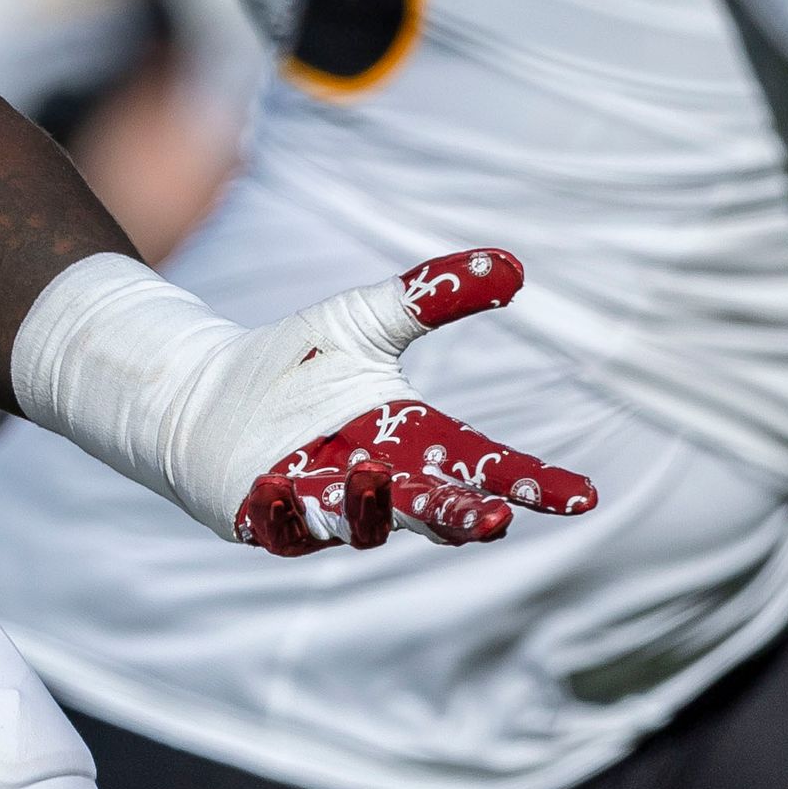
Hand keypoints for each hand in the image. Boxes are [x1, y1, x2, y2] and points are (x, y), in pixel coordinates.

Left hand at [228, 251, 599, 554]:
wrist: (206, 390)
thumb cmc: (295, 360)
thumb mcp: (365, 318)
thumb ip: (433, 296)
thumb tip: (514, 265)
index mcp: (408, 437)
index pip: (481, 463)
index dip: (528, 482)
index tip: (581, 495)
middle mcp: (375, 482)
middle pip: (431, 507)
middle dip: (462, 514)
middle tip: (496, 518)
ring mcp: (320, 506)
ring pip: (360, 522)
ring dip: (372, 504)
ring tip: (375, 473)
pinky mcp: (263, 516)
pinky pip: (278, 524)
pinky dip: (282, 508)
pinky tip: (277, 484)